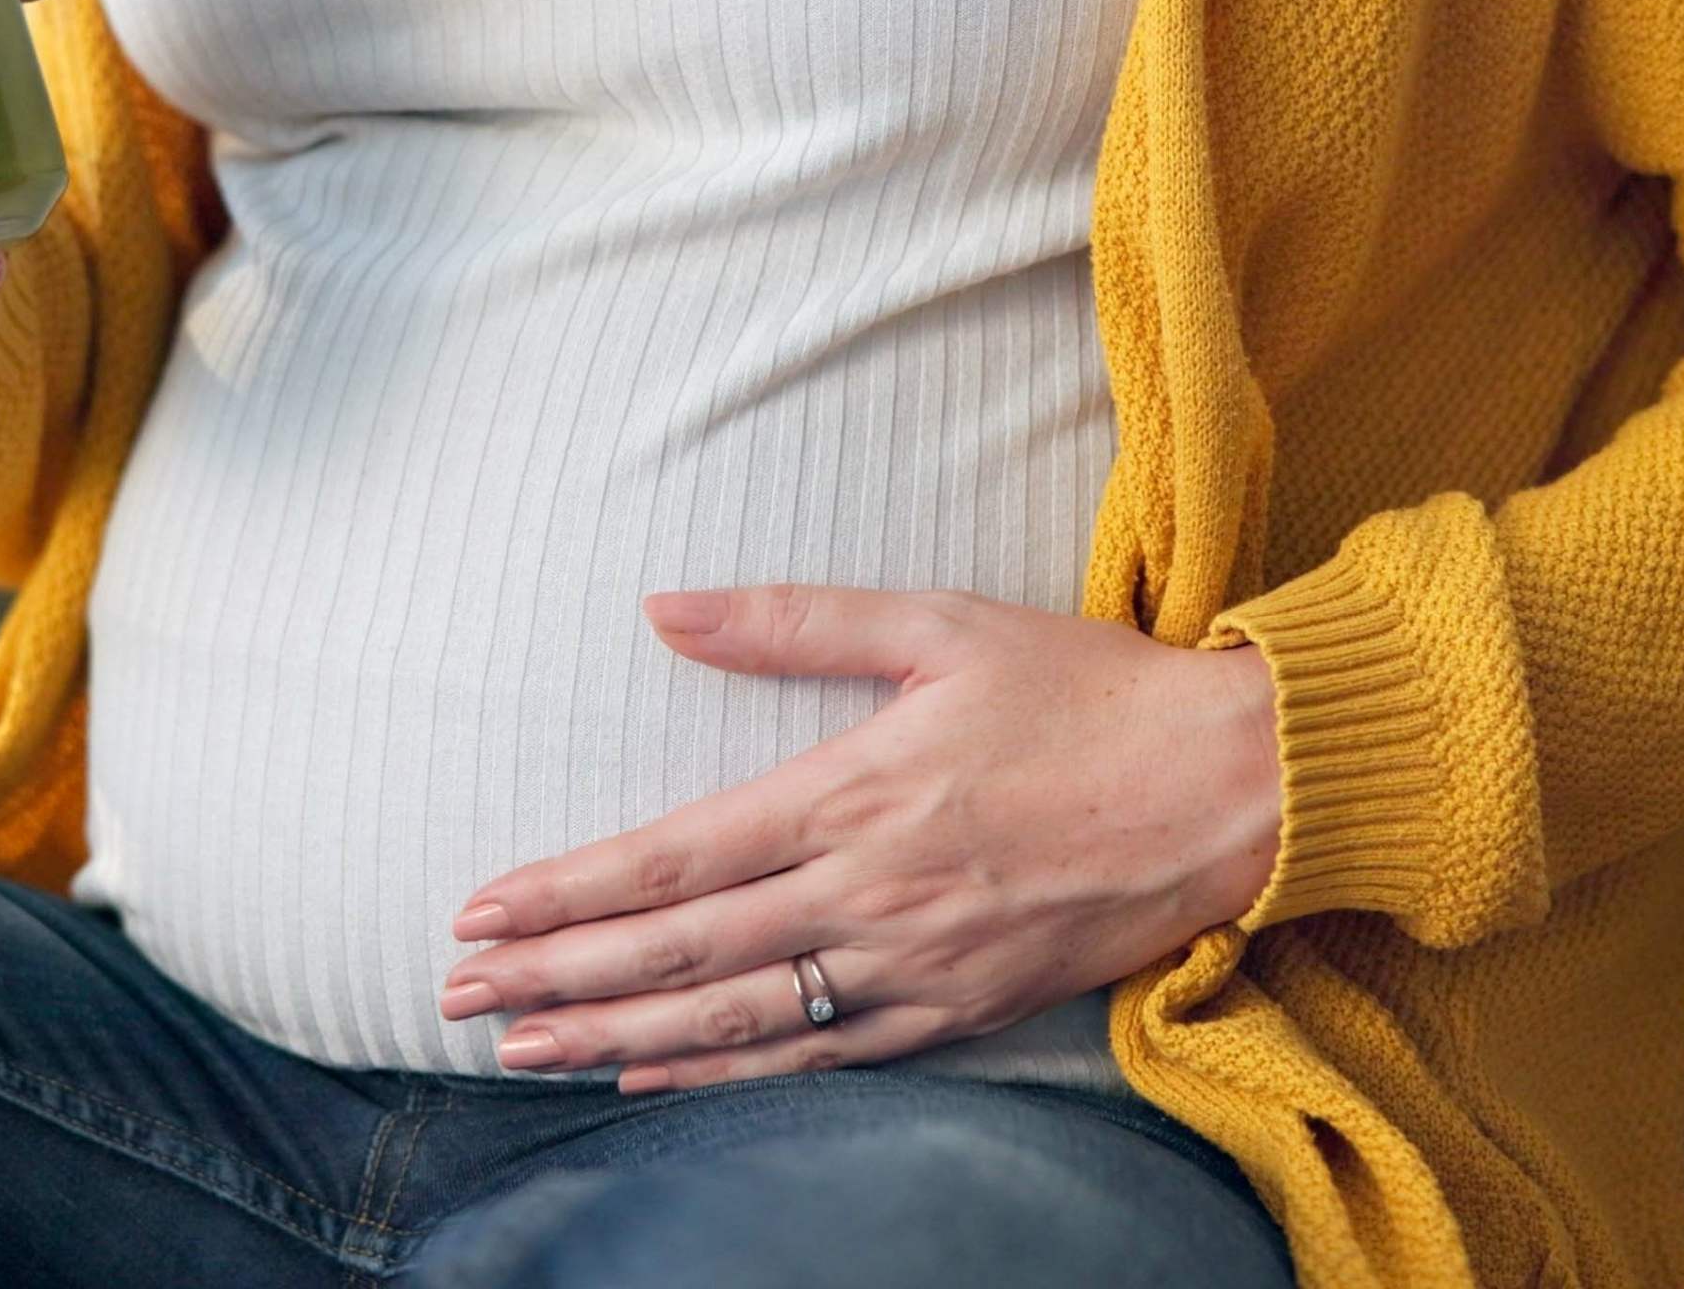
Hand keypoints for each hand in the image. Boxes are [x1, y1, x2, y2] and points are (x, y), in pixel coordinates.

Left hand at [441, 584, 1281, 1093]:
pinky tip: (653, 1077)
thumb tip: (664, 607)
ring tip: (520, 1048)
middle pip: (680, 952)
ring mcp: (912, 968)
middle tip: (456, 993)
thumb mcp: (938, 625)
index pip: (674, 858)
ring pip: (734, 1022)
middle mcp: (869, 893)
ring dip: (615, 1037)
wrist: (1227, 788)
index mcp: (855, 790)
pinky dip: (724, 1076)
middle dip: (557, 975)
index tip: (479, 909)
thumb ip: (793, 620)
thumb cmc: (1083, 693)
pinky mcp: (955, 1012)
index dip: (565, 891)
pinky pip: (816, 1060)